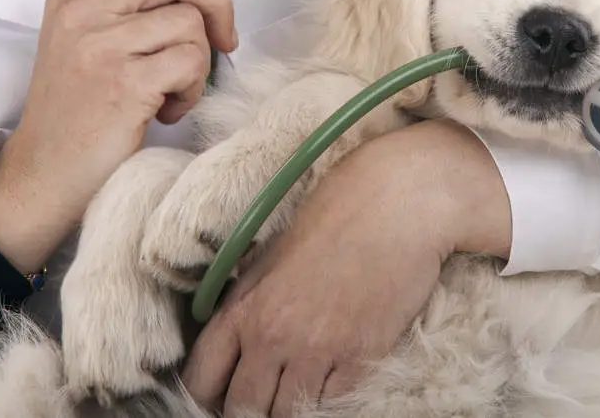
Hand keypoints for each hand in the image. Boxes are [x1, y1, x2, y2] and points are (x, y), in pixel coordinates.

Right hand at [0, 0, 236, 272]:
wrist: (43, 174)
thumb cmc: (82, 111)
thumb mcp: (97, 44)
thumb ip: (144, 8)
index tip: (206, 15)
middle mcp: (82, 10)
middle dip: (216, 5)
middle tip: (221, 43)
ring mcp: (100, 45)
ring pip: (190, 22)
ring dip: (198, 63)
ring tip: (170, 93)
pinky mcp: (122, 83)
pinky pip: (191, 63)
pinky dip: (192, 91)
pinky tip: (166, 112)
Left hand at [180, 120, 512, 417]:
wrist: (397, 203)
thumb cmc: (336, 216)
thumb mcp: (273, 256)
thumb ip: (249, 303)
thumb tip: (237, 340)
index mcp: (243, 306)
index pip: (202, 381)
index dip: (211, 396)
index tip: (225, 393)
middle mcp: (272, 336)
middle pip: (244, 408)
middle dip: (252, 407)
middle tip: (268, 394)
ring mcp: (318, 350)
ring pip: (289, 414)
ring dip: (293, 404)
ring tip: (303, 386)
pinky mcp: (361, 357)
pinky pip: (333, 403)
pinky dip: (331, 396)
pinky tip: (335, 373)